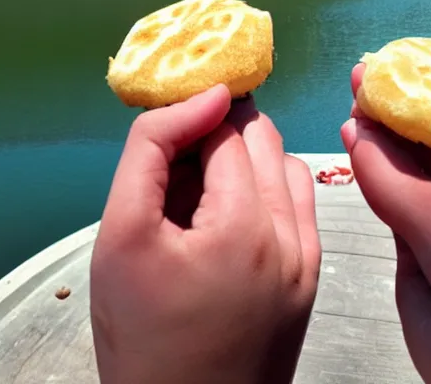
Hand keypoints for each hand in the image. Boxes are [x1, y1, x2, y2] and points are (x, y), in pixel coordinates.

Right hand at [90, 84, 320, 383]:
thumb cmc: (140, 333)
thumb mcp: (121, 233)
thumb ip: (151, 152)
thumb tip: (202, 97)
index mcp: (243, 225)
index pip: (226, 128)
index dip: (192, 121)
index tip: (166, 137)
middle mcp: (291, 235)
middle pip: (261, 139)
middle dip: (216, 136)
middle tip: (178, 169)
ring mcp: (308, 257)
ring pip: (283, 164)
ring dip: (242, 159)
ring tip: (201, 193)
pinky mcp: (310, 274)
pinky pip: (296, 201)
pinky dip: (264, 187)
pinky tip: (231, 213)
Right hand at [341, 64, 430, 382]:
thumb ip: (400, 183)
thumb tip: (356, 133)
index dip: (422, 89)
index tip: (392, 63)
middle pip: (427, 134)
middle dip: (398, 102)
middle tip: (366, 73)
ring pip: (406, 160)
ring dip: (379, 130)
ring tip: (356, 95)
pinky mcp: (412, 230)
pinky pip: (390, 188)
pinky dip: (369, 165)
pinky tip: (354, 140)